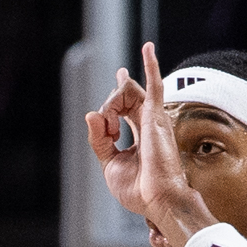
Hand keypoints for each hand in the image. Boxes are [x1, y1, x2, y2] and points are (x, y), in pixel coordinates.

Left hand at [85, 43, 196, 229]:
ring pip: (126, 92)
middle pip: (121, 98)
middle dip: (107, 110)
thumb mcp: (109, 164)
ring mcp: (153, 117)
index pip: (122, 108)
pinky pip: (154, 84)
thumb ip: (98, 140)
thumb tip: (90, 114)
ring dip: (111, 106)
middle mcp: (148, 122)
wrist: (156, 199)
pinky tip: (146, 47)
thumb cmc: (139, 189)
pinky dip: (150, 65)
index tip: (107, 126)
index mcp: (139, 134)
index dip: (110, 106)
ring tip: (112, 128)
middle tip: (109, 134)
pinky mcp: (156, 116)